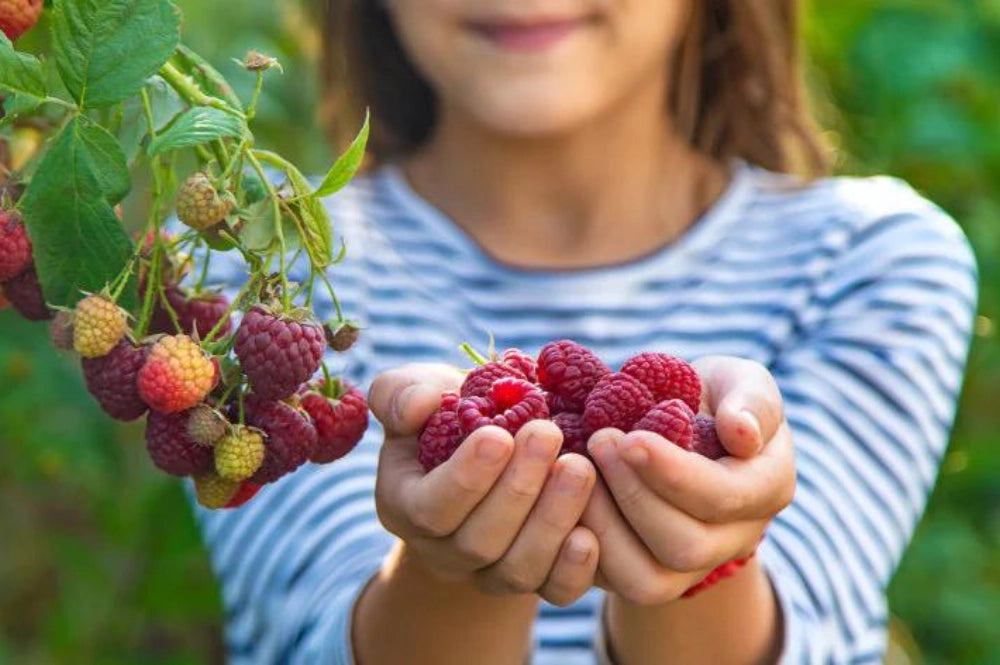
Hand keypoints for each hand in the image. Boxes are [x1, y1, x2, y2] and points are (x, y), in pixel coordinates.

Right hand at [369, 363, 599, 605]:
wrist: (492, 441)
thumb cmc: (449, 410)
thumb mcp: (417, 388)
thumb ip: (401, 392)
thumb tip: (418, 406)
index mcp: (405, 504)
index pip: (429, 508)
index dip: (465, 478)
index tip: (499, 436)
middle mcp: (444, 549)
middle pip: (478, 542)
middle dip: (517, 490)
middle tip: (548, 434)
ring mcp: (490, 571)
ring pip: (518, 569)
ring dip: (551, 520)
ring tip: (579, 468)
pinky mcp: (538, 578)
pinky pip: (555, 591)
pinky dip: (574, 569)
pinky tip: (591, 533)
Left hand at [581, 356, 794, 604]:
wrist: (674, 425)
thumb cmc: (709, 398)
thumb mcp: (738, 380)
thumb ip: (751, 401)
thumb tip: (742, 432)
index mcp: (766, 488)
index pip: (725, 497)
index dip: (674, 473)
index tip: (631, 438)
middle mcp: (732, 539)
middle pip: (685, 547)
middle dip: (634, 495)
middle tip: (598, 440)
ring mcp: (686, 567)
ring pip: (647, 581)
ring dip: (604, 526)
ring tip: (577, 469)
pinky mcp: (640, 573)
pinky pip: (610, 582)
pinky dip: (580, 544)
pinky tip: (562, 496)